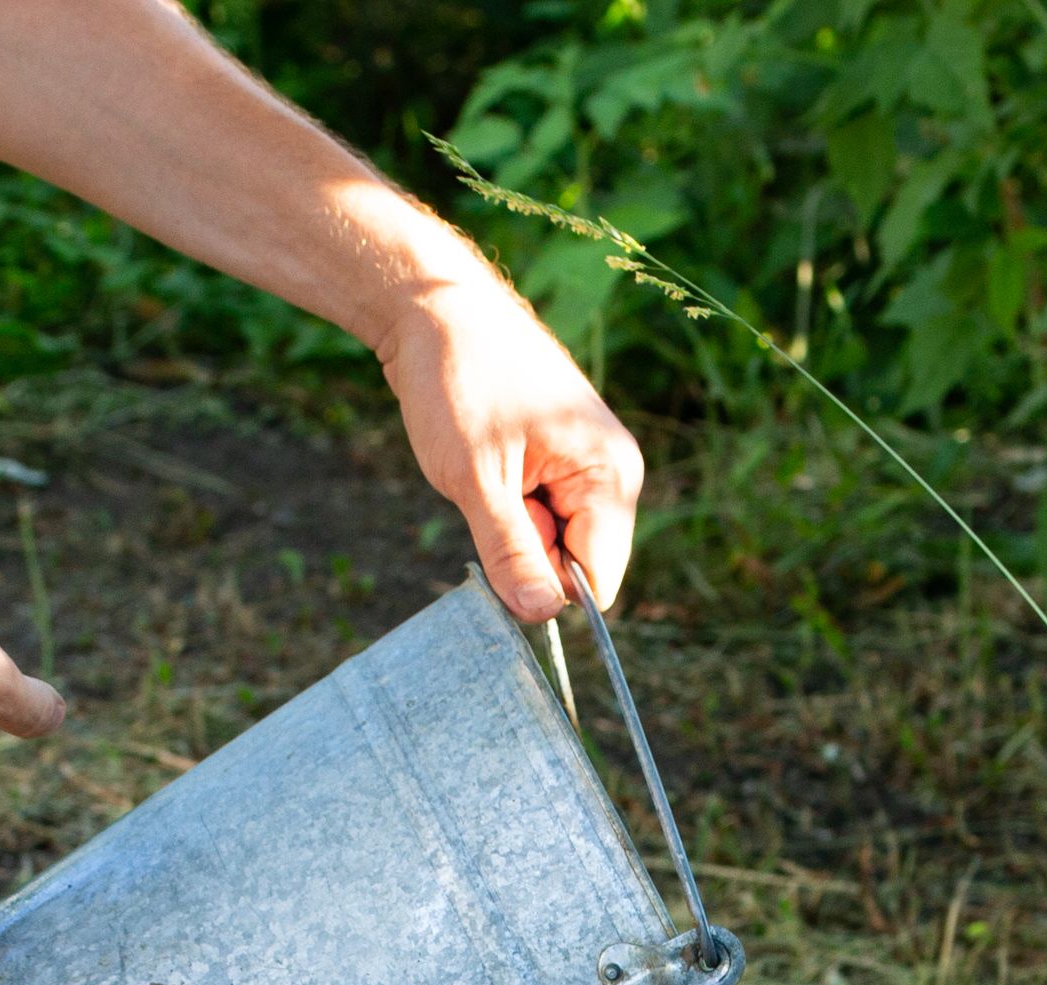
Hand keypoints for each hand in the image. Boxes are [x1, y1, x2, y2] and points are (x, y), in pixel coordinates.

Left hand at [378, 276, 643, 619]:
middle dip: (526, 550)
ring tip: (486, 467)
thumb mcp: (476, 478)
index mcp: (610, 475)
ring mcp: (586, 465)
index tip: (500, 542)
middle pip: (576, 563)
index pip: (597, 579)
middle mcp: (612, 473)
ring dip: (510, 525)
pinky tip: (488, 459)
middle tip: (489, 492)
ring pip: (552, 540)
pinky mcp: (559, 459)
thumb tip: (540, 616)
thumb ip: (511, 551)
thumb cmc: (459, 379)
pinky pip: (537, 513)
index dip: (545, 584)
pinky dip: (504, 503)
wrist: (434, 305)